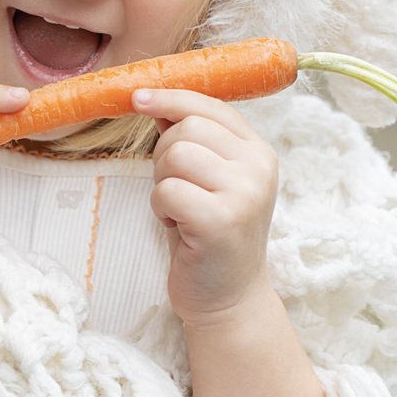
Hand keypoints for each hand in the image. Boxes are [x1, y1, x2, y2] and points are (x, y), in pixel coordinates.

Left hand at [131, 88, 279, 325]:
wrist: (228, 298)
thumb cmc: (208, 236)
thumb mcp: (207, 180)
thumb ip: (192, 141)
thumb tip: (155, 101)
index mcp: (258, 151)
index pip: (211, 106)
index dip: (170, 98)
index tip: (138, 97)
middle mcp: (258, 167)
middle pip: (188, 127)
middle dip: (164, 155)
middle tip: (175, 189)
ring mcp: (244, 193)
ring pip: (176, 154)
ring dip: (162, 183)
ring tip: (180, 210)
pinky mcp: (221, 220)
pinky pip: (167, 190)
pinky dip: (161, 208)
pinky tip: (178, 226)